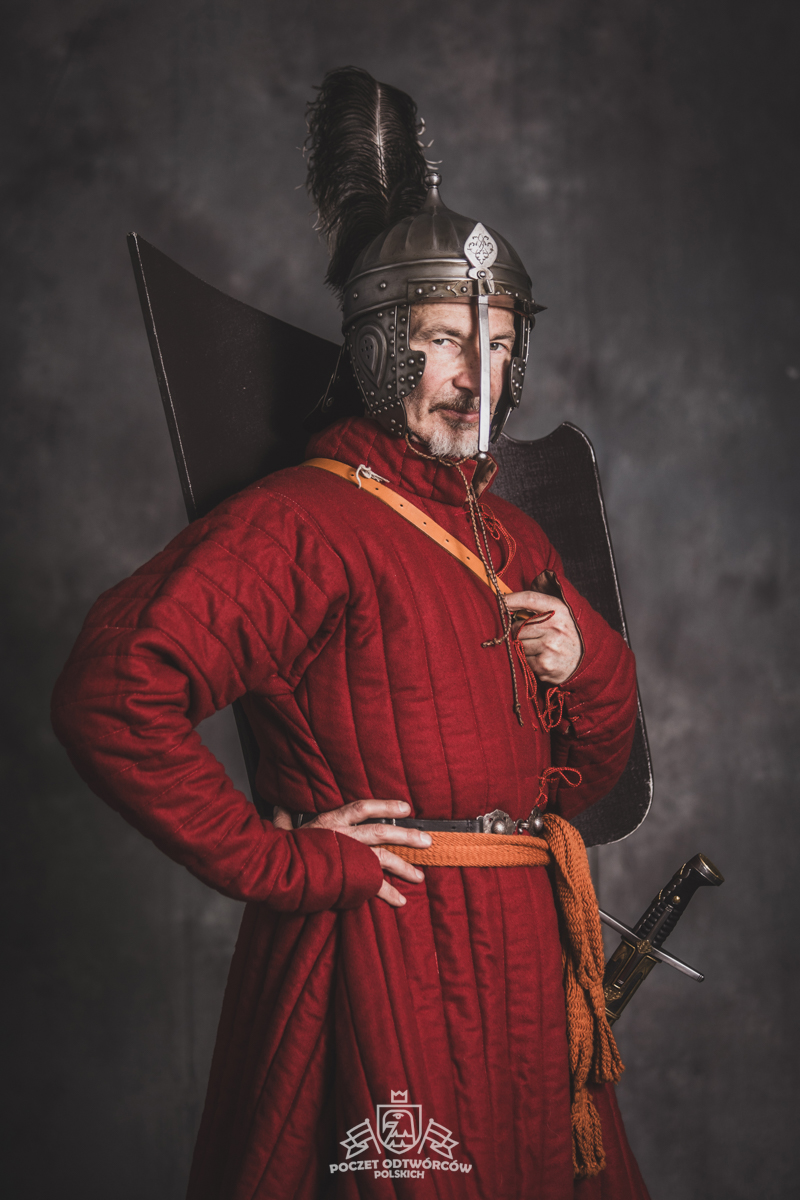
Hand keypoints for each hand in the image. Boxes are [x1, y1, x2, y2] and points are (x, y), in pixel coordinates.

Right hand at [272, 800, 429, 906]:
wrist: (276, 870)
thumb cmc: (279, 849)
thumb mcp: (282, 830)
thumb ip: (284, 820)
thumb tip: (278, 808)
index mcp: (331, 820)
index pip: (363, 807)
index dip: (385, 805)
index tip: (405, 807)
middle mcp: (344, 836)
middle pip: (383, 832)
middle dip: (407, 835)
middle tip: (427, 841)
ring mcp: (348, 857)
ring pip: (384, 858)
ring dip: (404, 867)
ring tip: (419, 876)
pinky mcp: (348, 878)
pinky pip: (373, 886)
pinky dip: (387, 893)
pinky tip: (400, 900)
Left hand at [505, 590, 581, 684]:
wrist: (586, 662)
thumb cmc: (566, 635)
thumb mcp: (561, 614)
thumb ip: (540, 605)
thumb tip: (508, 599)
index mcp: (559, 610)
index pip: (529, 599)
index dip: (511, 600)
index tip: (499, 601)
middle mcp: (555, 627)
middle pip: (517, 626)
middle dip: (517, 631)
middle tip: (530, 636)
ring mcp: (550, 646)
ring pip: (518, 644)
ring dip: (522, 647)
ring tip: (539, 648)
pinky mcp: (544, 664)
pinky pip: (522, 659)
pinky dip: (527, 660)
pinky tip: (541, 658)